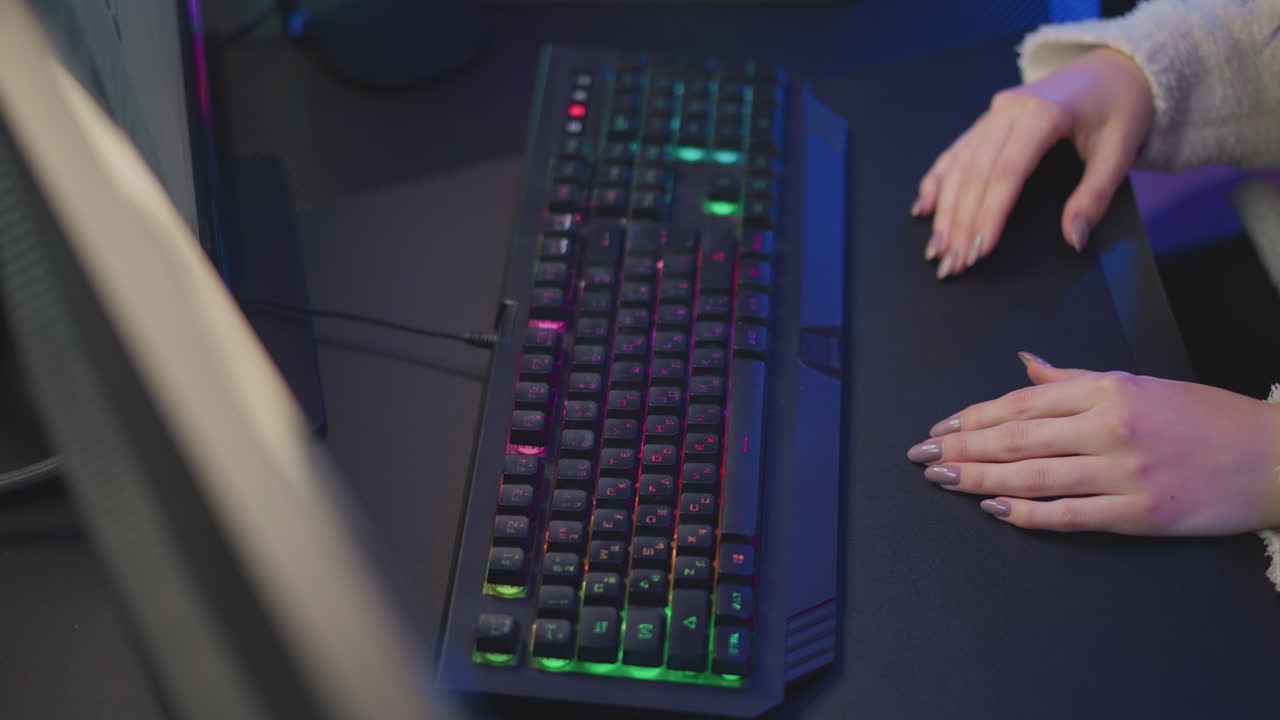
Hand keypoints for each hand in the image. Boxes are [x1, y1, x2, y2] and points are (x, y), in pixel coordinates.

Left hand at [905, 352, 1279, 535]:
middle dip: (961, 447)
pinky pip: (1070, 515)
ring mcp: (1125, 471)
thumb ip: (1074, 379)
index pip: (1022, 402)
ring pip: (1034, 476)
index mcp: (1107, 389)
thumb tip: (1024, 365)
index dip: (973, 417)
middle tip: (921, 456)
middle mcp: (1110, 426)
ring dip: (979, 478)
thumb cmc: (1202, 417)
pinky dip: (1028, 513)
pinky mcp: (1140, 512)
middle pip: (1017, 438)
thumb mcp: (1138, 383)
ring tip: (942, 479)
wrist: (1272, 456)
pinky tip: (993, 510)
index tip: (939, 428)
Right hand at [912, 48, 1154, 278]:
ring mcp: (993, 114)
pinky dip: (938, 182)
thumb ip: (1095, 196)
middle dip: (961, 223)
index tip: (979, 251)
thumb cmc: (1121, 108)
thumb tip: (1074, 239)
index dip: (990, 215)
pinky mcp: (987, 121)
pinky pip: (956, 153)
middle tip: (952, 264)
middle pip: (975, 175)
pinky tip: (924, 208)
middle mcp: (1008, 110)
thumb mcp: (1120, 151)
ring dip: (945, 211)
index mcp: (1042, 114)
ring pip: (959, 167)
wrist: (1114, 67)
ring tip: (936, 250)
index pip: (1007, 173)